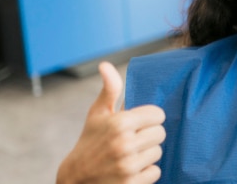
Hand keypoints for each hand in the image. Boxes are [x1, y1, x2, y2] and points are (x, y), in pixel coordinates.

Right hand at [57, 62, 165, 183]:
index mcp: (119, 123)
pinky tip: (130, 170)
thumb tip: (105, 65)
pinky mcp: (132, 183)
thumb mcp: (97, 114)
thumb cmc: (89, 142)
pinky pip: (155, 172)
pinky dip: (145, 172)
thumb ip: (109, 89)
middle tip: (133, 140)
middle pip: (161, 133)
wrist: (75, 180)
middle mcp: (125, 144)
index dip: (149, 119)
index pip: (158, 115)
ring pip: (158, 153)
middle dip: (148, 136)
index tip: (139, 123)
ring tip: (130, 155)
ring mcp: (129, 166)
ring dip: (147, 154)